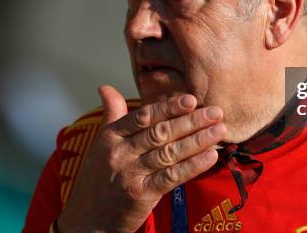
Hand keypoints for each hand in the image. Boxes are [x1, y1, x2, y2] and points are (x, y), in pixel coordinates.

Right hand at [56, 85, 226, 232]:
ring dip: (198, 140)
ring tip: (219, 130)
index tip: (191, 99)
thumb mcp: (101, 144)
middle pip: (161, 133)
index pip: (144, 117)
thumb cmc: (98, 177)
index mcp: (111, 136)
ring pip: (169, 153)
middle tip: (216, 112)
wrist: (86, 220)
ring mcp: (130, 174)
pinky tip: (210, 156)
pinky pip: (171, 177)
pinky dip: (192, 166)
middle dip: (191, 121)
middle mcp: (120, 153)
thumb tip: (106, 87)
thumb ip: (112, 114)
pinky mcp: (141, 195)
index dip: (169, 107)